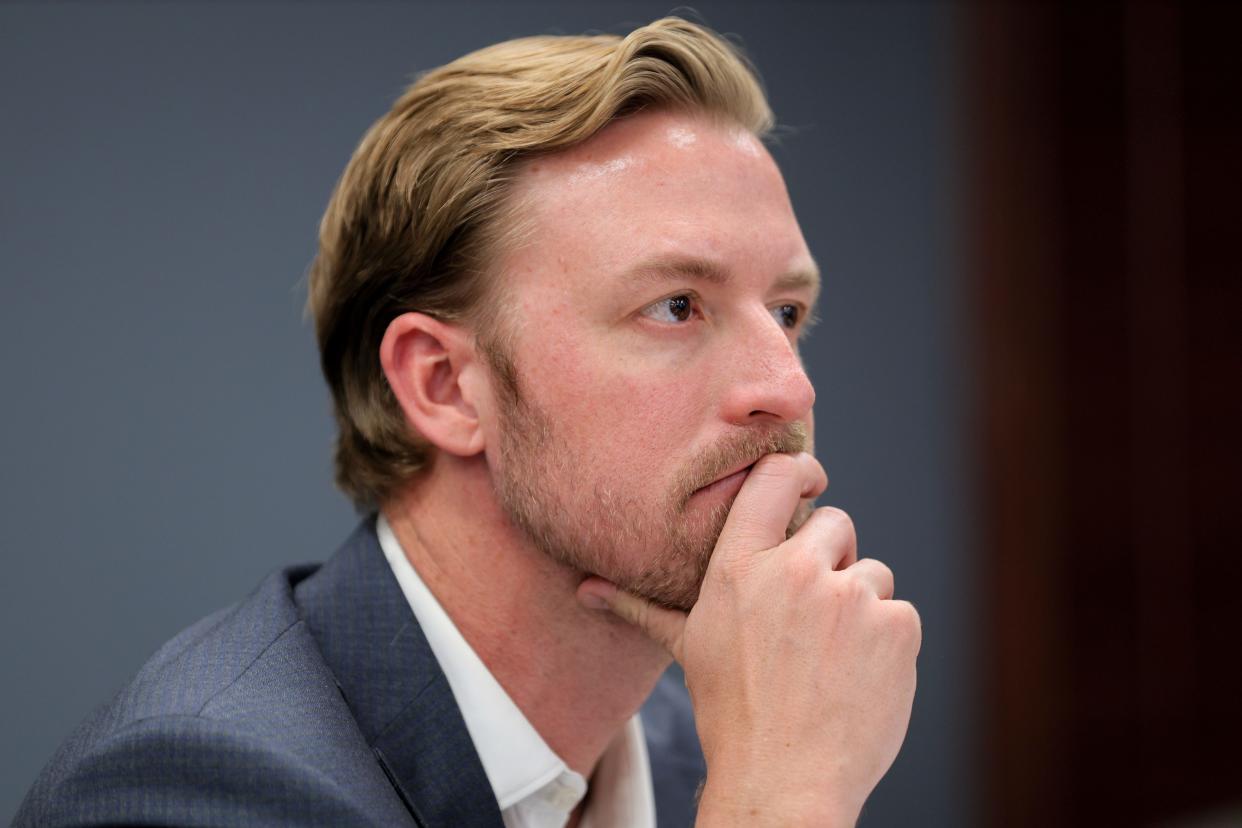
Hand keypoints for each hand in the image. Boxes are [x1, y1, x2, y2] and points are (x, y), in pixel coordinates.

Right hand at [578, 452, 920, 826]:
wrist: (784, 781)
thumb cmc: (730, 712)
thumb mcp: (686, 648)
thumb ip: (643, 606)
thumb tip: (585, 588)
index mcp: (738, 568)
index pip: (775, 476)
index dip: (799, 472)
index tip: (809, 481)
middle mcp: (794, 570)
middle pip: (835, 523)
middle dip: (831, 560)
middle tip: (810, 616)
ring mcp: (849, 596)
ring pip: (872, 572)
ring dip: (860, 607)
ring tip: (831, 657)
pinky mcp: (895, 625)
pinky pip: (900, 612)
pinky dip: (888, 643)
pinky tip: (858, 676)